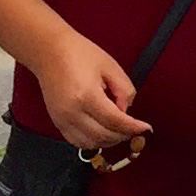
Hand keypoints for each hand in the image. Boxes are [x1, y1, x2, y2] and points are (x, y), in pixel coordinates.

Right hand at [34, 35, 148, 152]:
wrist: (50, 52)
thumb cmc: (79, 54)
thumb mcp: (110, 66)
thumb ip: (124, 90)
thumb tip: (127, 111)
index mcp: (86, 95)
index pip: (114, 121)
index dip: (133, 127)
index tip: (146, 128)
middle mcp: (72, 112)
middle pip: (103, 136)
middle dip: (123, 135)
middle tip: (135, 128)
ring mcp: (62, 119)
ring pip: (90, 144)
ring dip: (108, 141)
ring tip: (120, 130)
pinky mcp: (57, 122)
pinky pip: (77, 142)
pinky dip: (93, 142)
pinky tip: (103, 131)